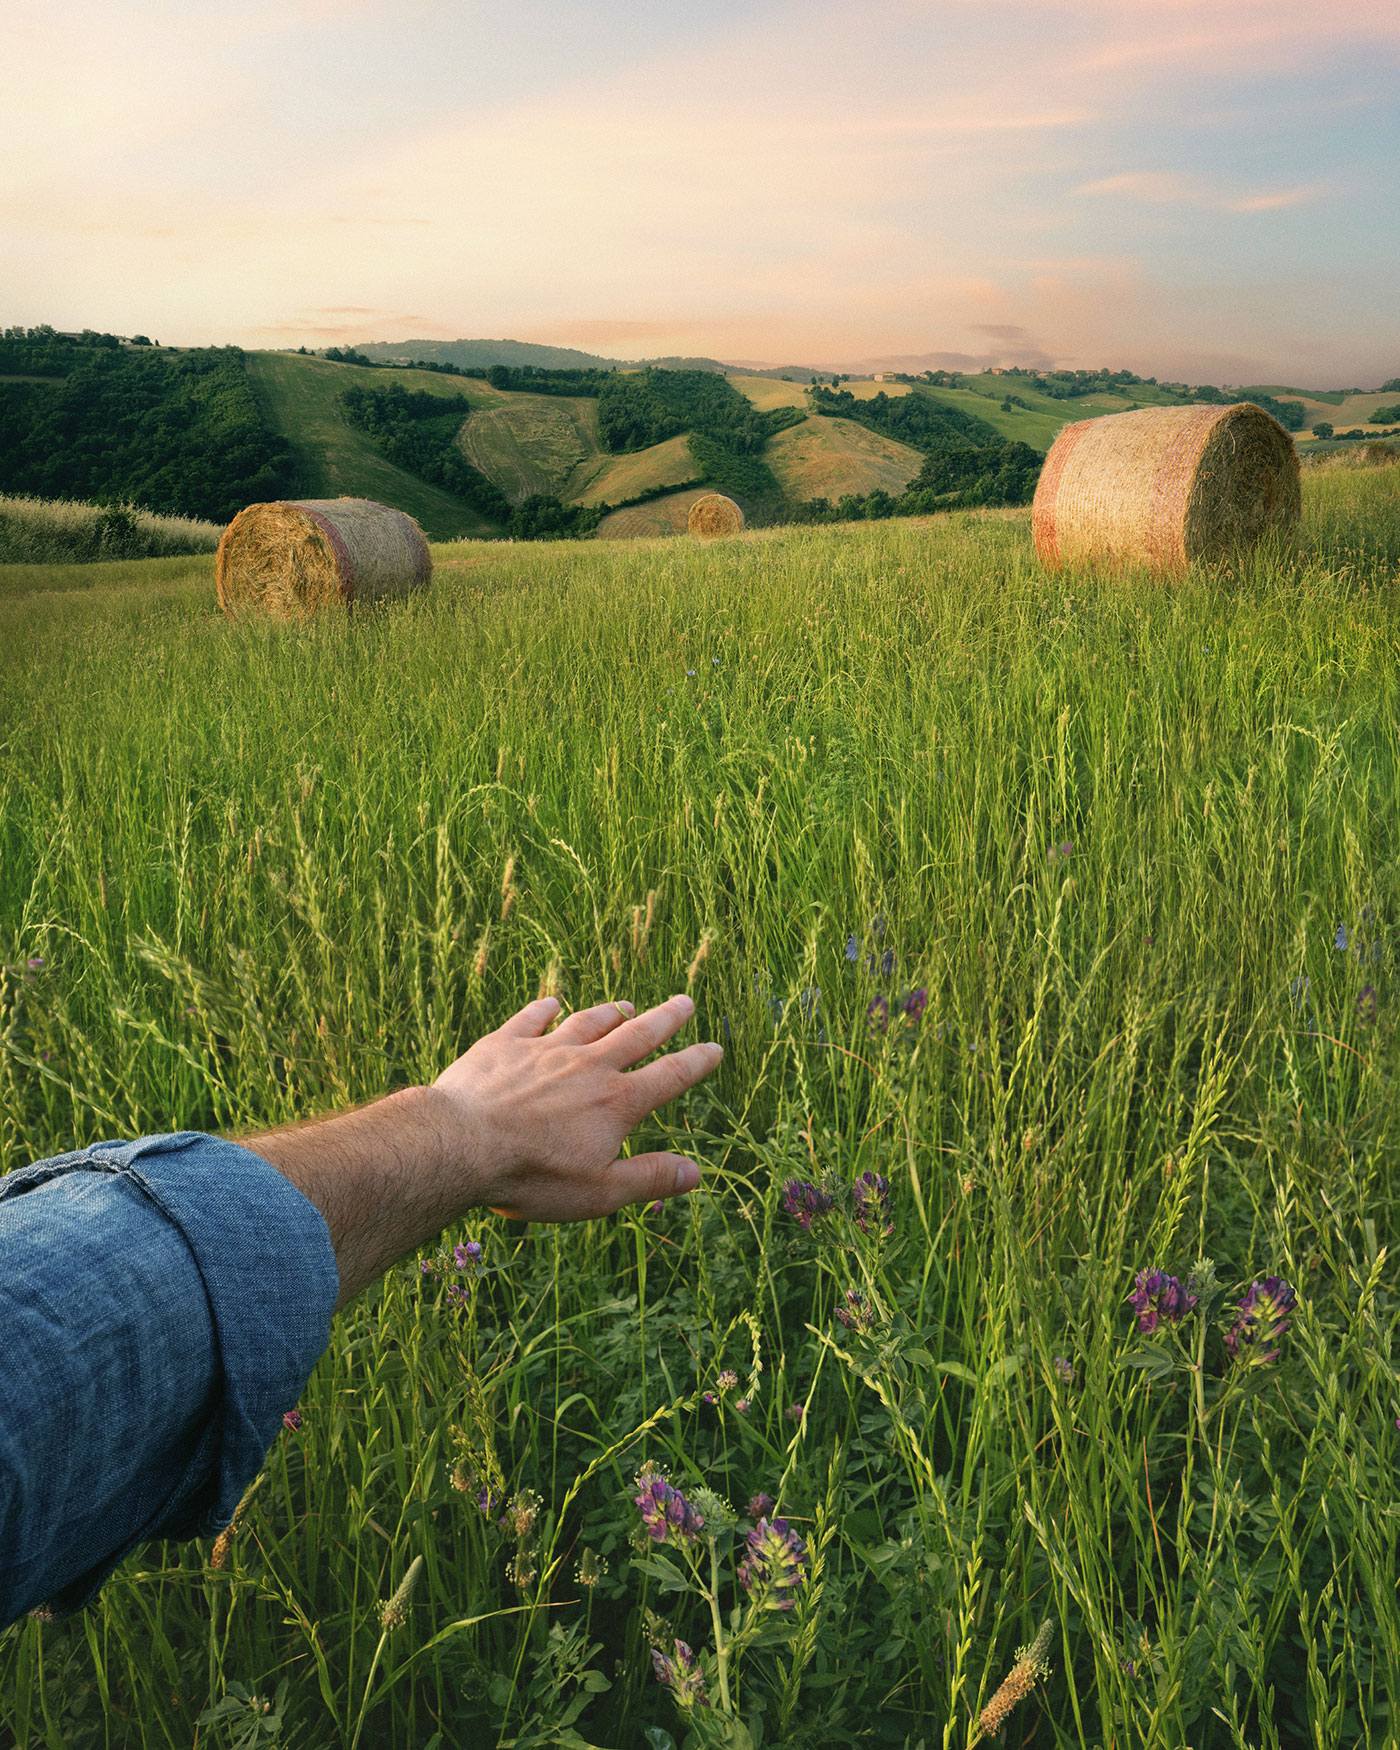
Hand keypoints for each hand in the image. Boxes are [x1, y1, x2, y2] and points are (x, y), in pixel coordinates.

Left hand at [428, 991, 722, 1221]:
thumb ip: (648, 1178)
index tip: (715, 1048)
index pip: (668, 1077)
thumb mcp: (599, 1192)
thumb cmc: (532, 1176)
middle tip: (685, 1002)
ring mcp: (544, 1050)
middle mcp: (587, 1067)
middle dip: (665, 1019)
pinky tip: (552, 1003)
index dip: (695, 1063)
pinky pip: (531, 1020)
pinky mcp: (503, 1045)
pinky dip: (545, 1010)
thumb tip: (696, 1173)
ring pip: (587, 1022)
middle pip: (636, 1036)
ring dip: (610, 1013)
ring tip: (626, 1004)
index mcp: (616, 1103)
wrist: (461, 1144)